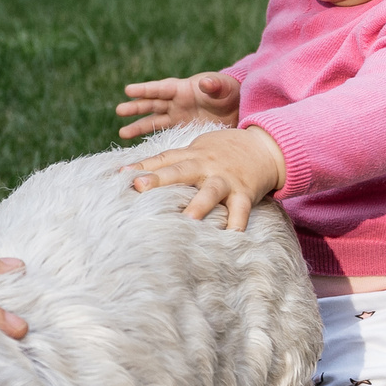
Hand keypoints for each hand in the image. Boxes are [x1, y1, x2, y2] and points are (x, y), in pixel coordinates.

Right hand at [119, 72, 241, 139]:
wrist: (239, 108)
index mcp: (183, 89)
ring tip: (122, 133)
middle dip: (136, 107)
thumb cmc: (230, 92)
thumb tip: (205, 83)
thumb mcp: (224, 88)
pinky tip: (139, 145)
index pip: (161, 88)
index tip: (128, 90)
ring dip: (138, 126)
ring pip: (154, 121)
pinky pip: (163, 134)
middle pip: (152, 104)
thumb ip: (214, 85)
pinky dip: (151, 138)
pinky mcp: (182, 129)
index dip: (145, 89)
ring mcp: (177, 116)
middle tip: (119, 110)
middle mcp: (176, 102)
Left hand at [126, 126, 285, 228]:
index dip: (141, 165)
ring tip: (187, 219)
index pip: (163, 159)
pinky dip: (237, 224)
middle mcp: (206, 165)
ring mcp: (225, 179)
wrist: (265, 146)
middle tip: (139, 186)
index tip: (120, 174)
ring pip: (210, 191)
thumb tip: (136, 173)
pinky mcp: (244, 192)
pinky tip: (231, 238)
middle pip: (180, 170)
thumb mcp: (197, 149)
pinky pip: (241, 210)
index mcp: (192, 155)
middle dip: (159, 178)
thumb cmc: (223, 150)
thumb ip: (172, 161)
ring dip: (199, 205)